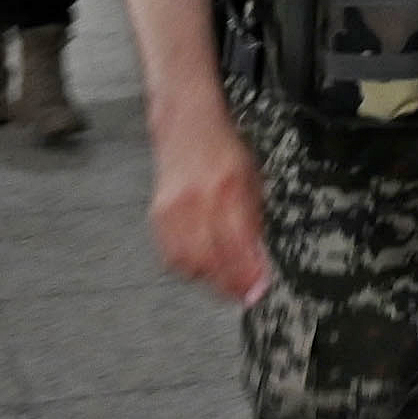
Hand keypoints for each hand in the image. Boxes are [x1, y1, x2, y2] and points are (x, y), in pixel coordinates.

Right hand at [149, 121, 272, 302]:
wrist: (186, 125)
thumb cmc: (222, 150)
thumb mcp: (254, 182)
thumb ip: (255, 224)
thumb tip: (260, 263)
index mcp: (227, 190)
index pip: (237, 244)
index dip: (247, 274)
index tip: (258, 291)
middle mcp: (196, 201)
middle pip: (209, 260)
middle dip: (228, 285)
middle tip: (244, 293)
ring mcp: (173, 209)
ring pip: (186, 262)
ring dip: (209, 279)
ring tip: (226, 283)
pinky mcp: (157, 215)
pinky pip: (170, 254)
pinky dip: (187, 267)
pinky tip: (202, 267)